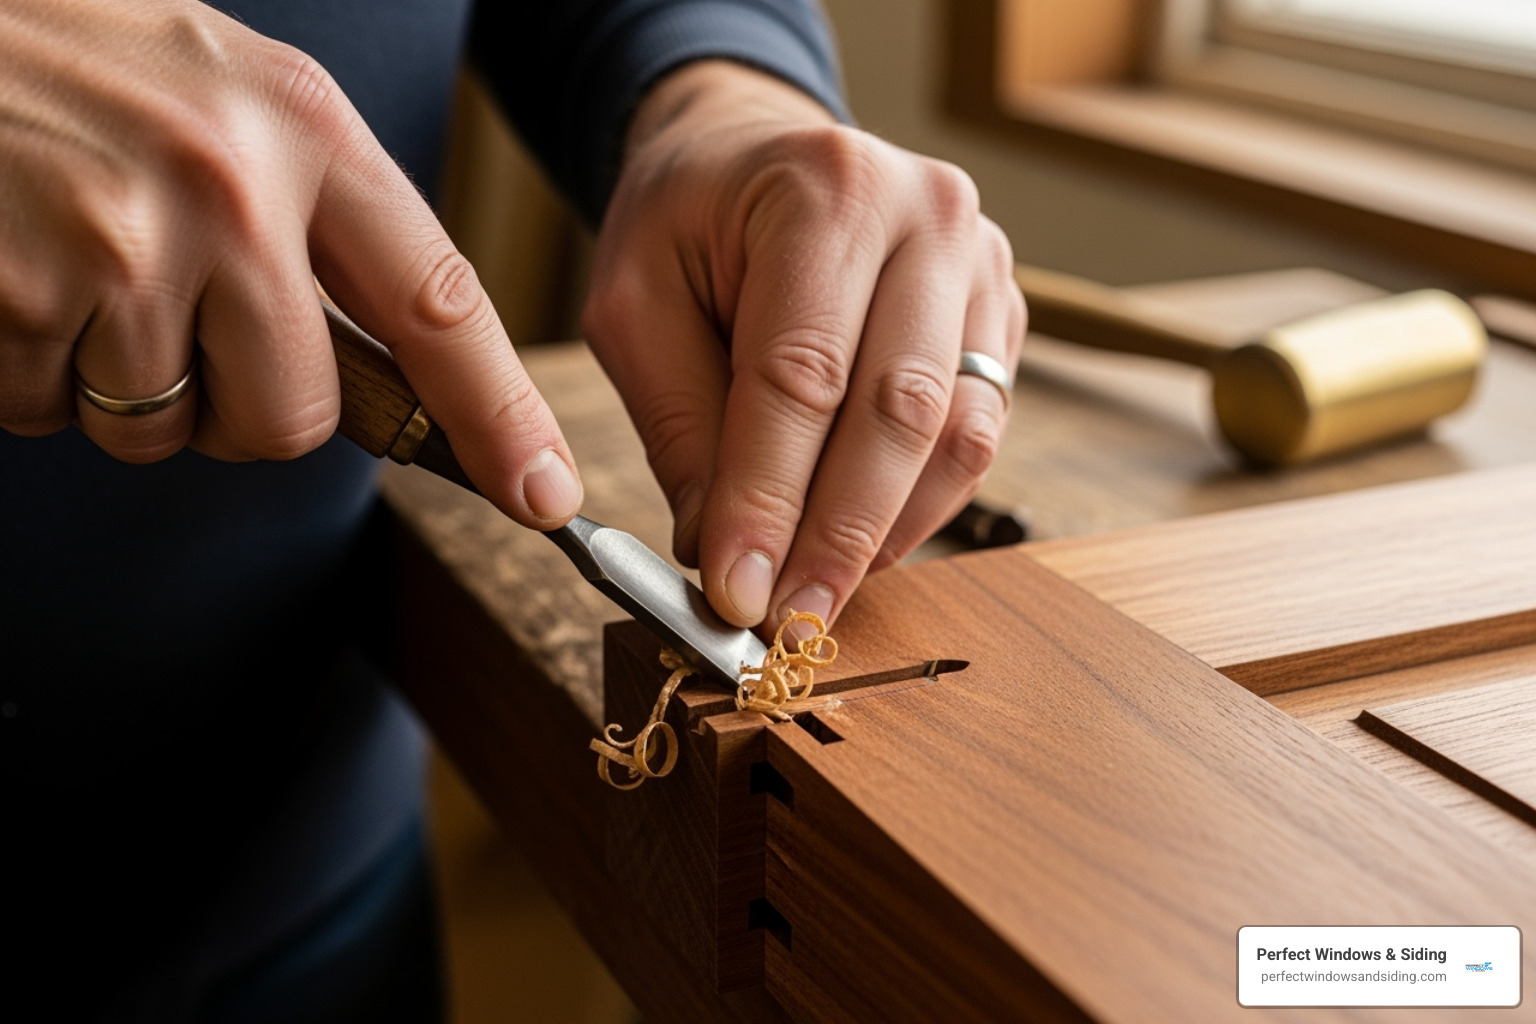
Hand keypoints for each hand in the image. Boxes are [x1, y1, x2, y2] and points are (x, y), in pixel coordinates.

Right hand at [0, 0, 581, 527]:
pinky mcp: (23, 293)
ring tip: (74, 271)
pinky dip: (32, 377)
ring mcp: (122, 242)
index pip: (440, 302)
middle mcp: (229, 186)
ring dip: (120, 390)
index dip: (499, 413)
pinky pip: (53, 415)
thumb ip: (312, 218)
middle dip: (235, 410)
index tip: (543, 489)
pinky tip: (19, 279)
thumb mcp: (223, 102)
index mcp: (301, 125)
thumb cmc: (70, 68)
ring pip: (165, 431)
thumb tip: (390, 377)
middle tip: (169, 324)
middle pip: (293, 418)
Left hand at [584, 61, 1023, 631]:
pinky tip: (863, 544)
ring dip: (887, 532)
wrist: (754, 154)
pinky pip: (979, 431)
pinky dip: (921, 504)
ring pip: (958, 433)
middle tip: (790, 625)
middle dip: (837, 537)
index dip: (769, 498)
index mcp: (825, 190)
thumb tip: (721, 554)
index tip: (736, 593)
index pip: (802, 373)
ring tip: (820, 596)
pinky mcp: (1001, 314)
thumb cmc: (688, 222)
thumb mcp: (637, 304)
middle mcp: (928, 217)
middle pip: (900, 410)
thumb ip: (682, 425)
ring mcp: (982, 265)